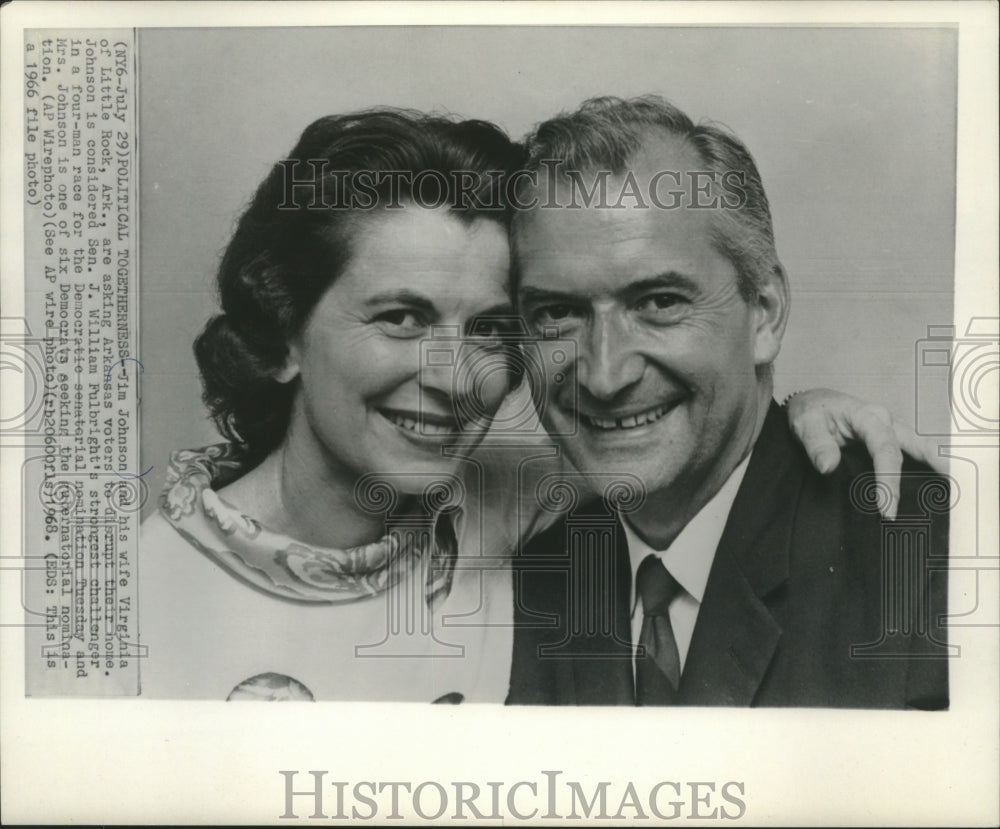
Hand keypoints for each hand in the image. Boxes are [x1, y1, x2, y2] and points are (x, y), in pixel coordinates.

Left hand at [786, 389, 944, 519]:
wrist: (810, 403)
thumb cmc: (810, 411)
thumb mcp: (805, 423)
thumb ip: (816, 444)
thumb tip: (828, 466)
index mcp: (866, 416)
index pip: (884, 449)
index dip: (888, 479)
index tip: (886, 507)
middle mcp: (885, 422)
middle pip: (913, 449)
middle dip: (925, 476)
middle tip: (937, 502)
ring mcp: (891, 430)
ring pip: (919, 449)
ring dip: (934, 470)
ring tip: (949, 496)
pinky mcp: (890, 440)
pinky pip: (911, 454)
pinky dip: (924, 469)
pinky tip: (932, 490)